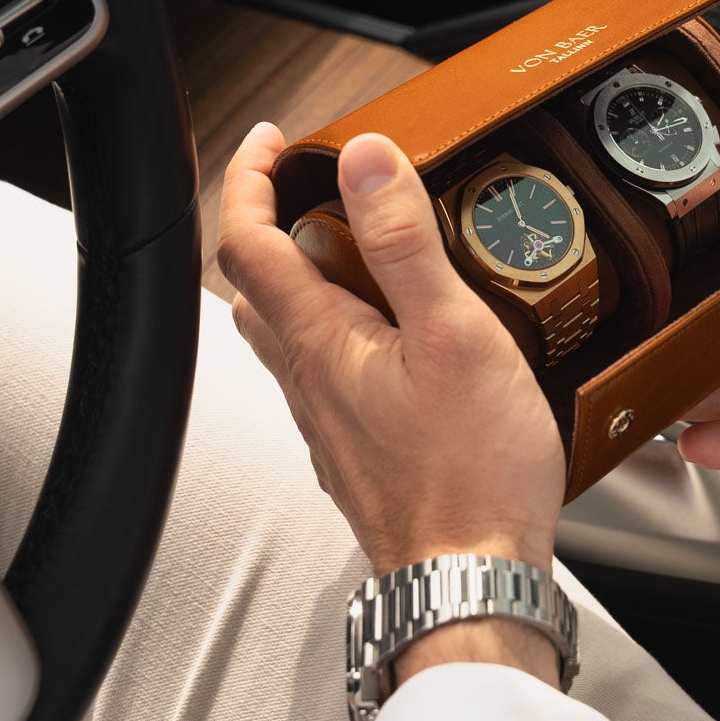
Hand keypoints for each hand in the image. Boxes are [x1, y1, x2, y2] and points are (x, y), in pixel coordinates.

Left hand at [219, 124, 566, 686]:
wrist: (469, 579)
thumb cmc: (470, 476)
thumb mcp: (452, 335)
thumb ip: (406, 243)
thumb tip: (366, 158)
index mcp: (320, 340)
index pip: (248, 239)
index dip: (250, 177)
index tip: (274, 141)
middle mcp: (310, 380)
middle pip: (257, 286)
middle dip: (273, 224)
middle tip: (312, 189)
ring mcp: (329, 421)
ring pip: (289, 335)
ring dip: (304, 282)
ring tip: (359, 256)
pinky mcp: (356, 454)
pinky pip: (326, 378)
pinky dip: (342, 337)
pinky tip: (395, 345)